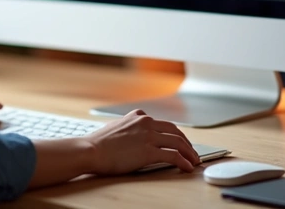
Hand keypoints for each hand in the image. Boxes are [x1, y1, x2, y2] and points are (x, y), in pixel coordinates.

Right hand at [80, 110, 200, 174]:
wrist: (91, 150)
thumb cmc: (99, 143)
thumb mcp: (116, 126)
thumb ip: (129, 125)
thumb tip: (134, 132)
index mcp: (138, 116)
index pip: (164, 124)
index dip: (176, 134)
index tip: (182, 143)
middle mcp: (146, 123)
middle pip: (175, 131)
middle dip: (187, 143)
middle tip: (192, 153)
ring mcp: (148, 136)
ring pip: (178, 142)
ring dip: (189, 153)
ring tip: (194, 162)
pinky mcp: (148, 151)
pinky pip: (173, 156)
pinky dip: (183, 162)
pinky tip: (187, 168)